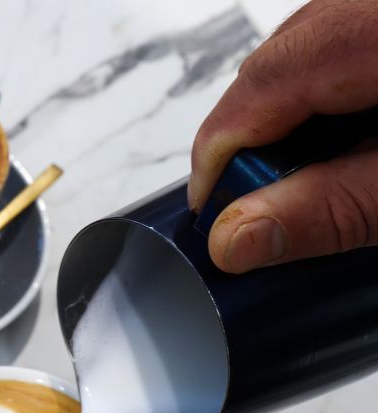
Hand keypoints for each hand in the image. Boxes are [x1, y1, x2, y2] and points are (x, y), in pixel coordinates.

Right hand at [189, 0, 377, 272]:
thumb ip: (329, 209)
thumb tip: (234, 235)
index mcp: (373, 31)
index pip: (260, 84)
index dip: (217, 154)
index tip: (206, 212)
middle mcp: (370, 5)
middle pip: (278, 65)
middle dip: (255, 143)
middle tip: (259, 213)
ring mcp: (376, 10)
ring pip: (309, 55)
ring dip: (293, 124)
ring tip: (310, 184)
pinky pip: (344, 46)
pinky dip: (330, 100)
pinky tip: (349, 144)